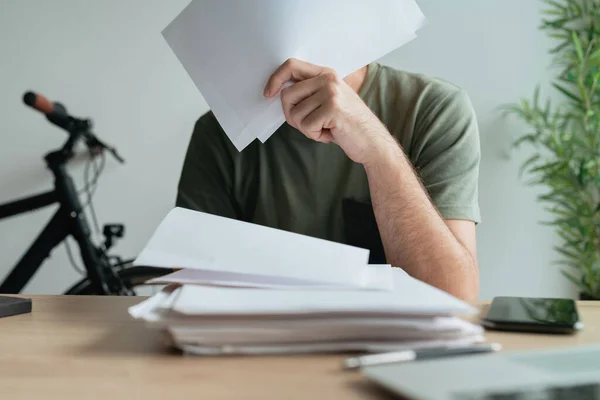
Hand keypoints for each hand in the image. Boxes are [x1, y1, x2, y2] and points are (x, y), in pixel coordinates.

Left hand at [264, 58, 394, 164]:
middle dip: (292, 116)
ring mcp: (331, 93)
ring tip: (326, 128)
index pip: (291, 66)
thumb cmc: (348, 125)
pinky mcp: (332, 109)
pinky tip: (331, 134)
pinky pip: (306, 126)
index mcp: (326, 74)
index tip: (267, 94)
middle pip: (287, 95)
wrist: (373, 142)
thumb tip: (277, 93)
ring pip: (295, 114)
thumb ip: (308, 93)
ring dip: (307, 129)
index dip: (275, 79)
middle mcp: (328, 79)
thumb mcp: (329, 101)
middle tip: (310, 125)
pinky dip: (315, 136)